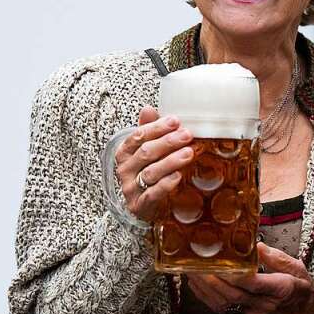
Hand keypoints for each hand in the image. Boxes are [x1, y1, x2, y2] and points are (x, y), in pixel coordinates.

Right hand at [116, 107, 195, 222]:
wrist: (145, 205)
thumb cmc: (148, 171)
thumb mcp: (148, 149)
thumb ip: (150, 130)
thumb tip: (148, 109)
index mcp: (125, 152)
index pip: (138, 136)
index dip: (156, 127)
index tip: (175, 121)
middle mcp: (125, 169)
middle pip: (146, 153)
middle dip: (168, 142)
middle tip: (187, 135)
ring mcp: (131, 188)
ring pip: (150, 172)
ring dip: (170, 161)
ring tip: (188, 153)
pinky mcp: (140, 205)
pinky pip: (152, 194)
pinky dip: (165, 184)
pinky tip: (178, 176)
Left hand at [187, 243, 313, 313]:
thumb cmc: (302, 293)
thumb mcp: (299, 270)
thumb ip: (277, 258)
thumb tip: (256, 245)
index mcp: (282, 290)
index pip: (254, 283)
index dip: (236, 273)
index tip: (222, 259)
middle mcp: (265, 306)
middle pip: (233, 294)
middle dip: (212, 278)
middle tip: (197, 262)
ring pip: (224, 304)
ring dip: (205, 287)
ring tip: (192, 270)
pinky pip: (221, 311)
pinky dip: (206, 297)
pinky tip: (197, 285)